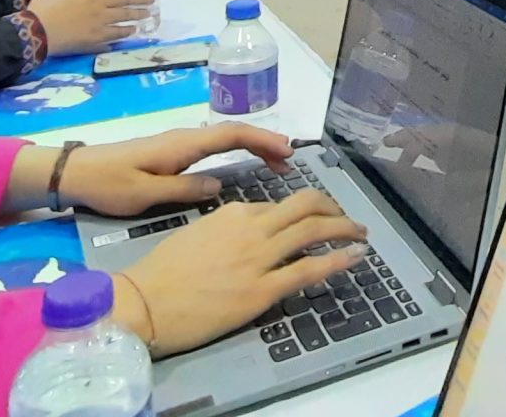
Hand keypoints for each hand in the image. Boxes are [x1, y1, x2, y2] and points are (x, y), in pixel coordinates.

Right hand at [27, 0, 155, 52]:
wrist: (37, 27)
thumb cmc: (43, 1)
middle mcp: (98, 0)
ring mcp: (100, 19)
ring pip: (124, 15)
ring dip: (138, 14)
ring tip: (147, 14)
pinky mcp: (97, 36)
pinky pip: (116, 33)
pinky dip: (126, 32)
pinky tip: (132, 31)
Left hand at [56, 123, 298, 216]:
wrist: (75, 173)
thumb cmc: (108, 184)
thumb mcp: (144, 194)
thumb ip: (183, 189)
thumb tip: (219, 187)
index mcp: (181, 145)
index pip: (231, 134)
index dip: (262, 140)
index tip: (287, 151)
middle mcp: (184, 139)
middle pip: (233, 132)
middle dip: (264, 142)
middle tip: (290, 161)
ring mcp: (178, 144)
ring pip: (224, 139)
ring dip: (252, 146)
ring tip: (276, 164)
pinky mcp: (172, 153)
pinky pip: (213, 147)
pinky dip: (235, 151)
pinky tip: (242, 166)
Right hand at [119, 191, 366, 355]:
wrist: (145, 301)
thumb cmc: (162, 271)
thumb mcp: (196, 233)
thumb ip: (226, 228)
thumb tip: (248, 231)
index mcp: (234, 212)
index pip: (279, 205)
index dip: (303, 210)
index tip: (315, 216)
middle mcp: (252, 228)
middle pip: (306, 205)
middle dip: (333, 207)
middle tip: (347, 218)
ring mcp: (259, 258)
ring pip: (313, 230)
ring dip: (344, 228)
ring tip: (360, 233)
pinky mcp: (262, 291)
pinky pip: (309, 269)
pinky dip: (337, 260)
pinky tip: (354, 257)